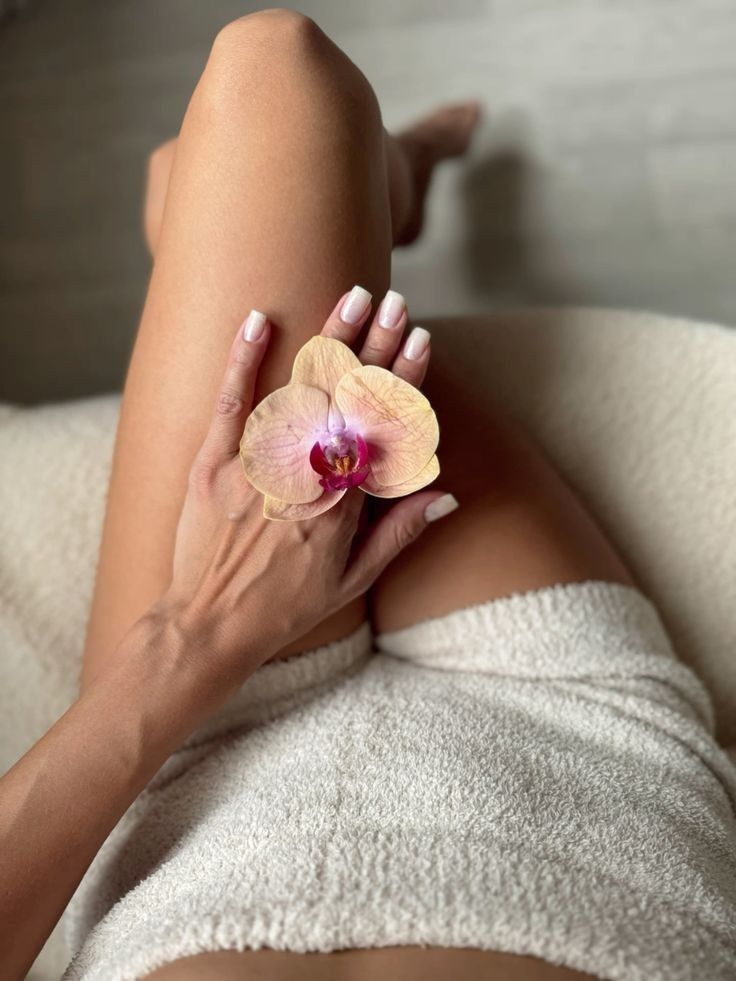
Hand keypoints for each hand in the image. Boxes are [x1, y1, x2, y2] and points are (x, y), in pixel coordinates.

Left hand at [141, 292, 453, 698]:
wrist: (211, 624)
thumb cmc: (286, 606)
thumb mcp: (354, 579)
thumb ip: (400, 532)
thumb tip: (446, 494)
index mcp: (344, 502)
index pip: (382, 426)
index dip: (404, 380)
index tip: (423, 340)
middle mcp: (306, 475)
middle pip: (348, 398)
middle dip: (376, 344)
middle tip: (397, 301)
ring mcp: (258, 465)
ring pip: (300, 390)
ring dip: (329, 339)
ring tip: (354, 297)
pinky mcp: (214, 462)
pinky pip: (231, 403)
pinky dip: (244, 360)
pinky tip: (259, 321)